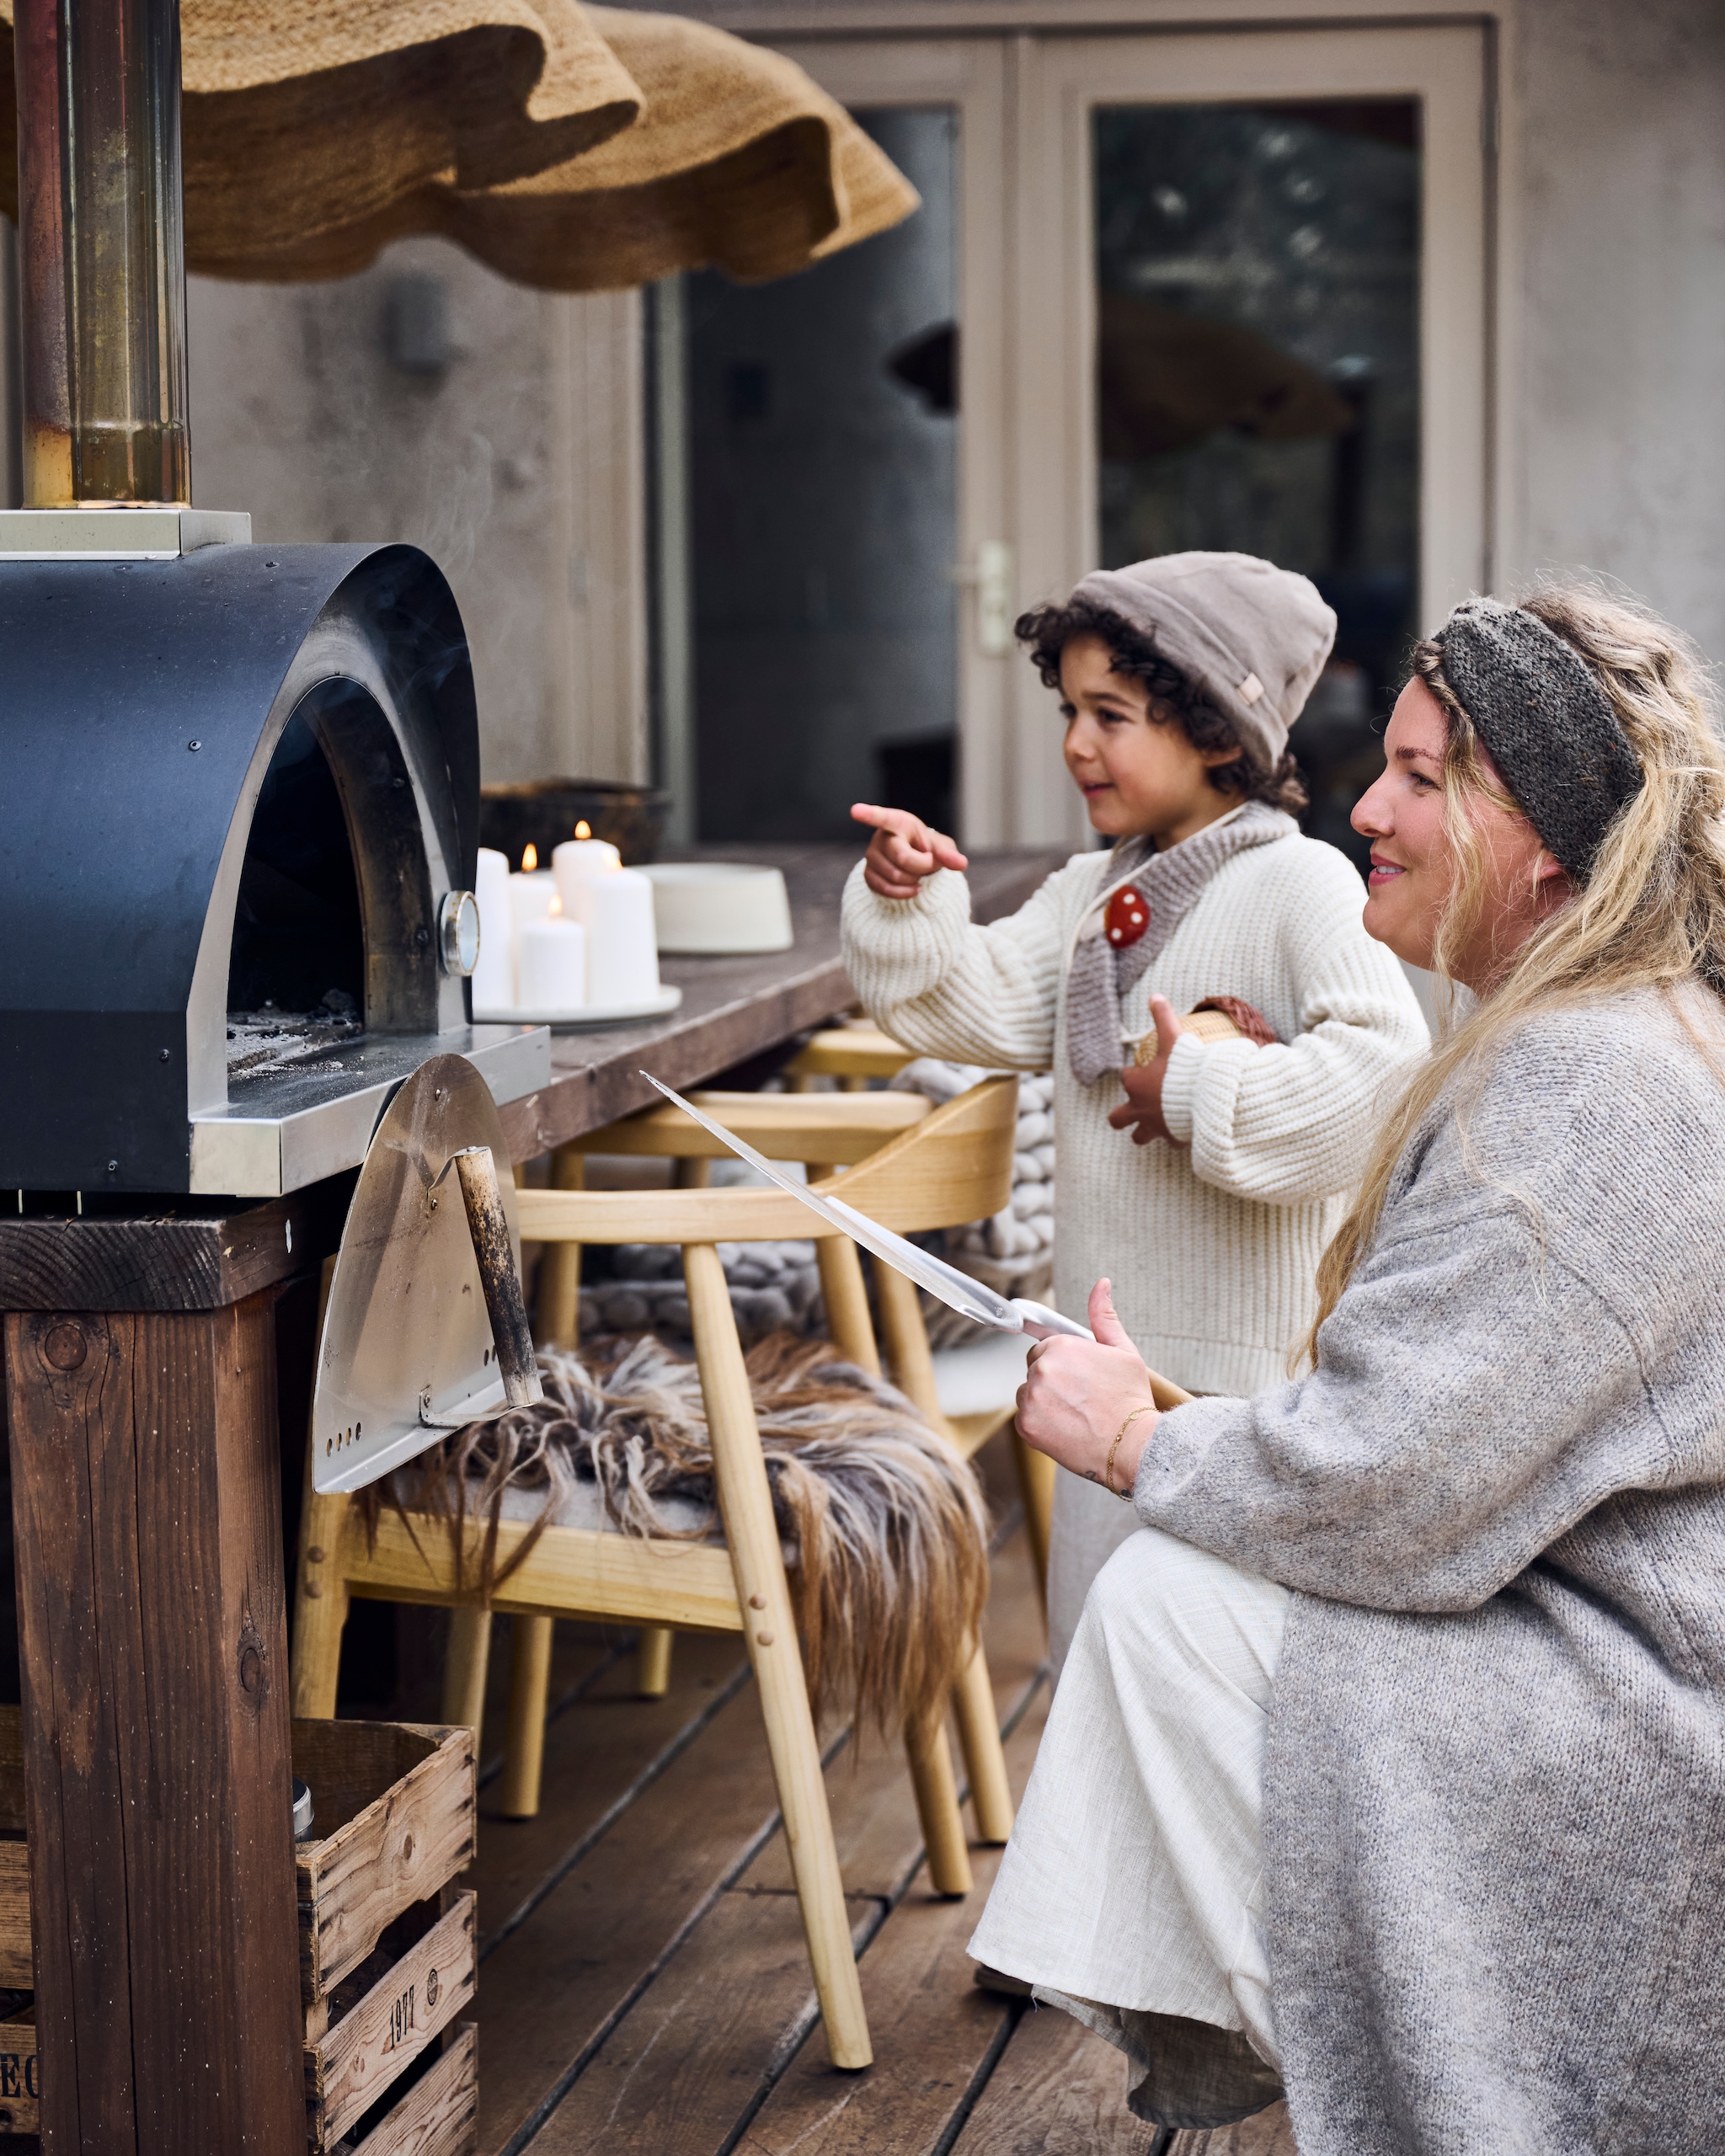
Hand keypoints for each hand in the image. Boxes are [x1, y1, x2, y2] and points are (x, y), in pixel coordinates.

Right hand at [852, 802, 968, 900]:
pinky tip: (913, 888)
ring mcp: (871, 856)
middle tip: (928, 862)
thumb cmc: (927, 849)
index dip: (869, 815)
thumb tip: (961, 864)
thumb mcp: (942, 847)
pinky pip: (886, 889)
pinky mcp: (868, 874)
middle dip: (923, 866)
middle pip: (902, 858)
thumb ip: (949, 854)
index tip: (855, 810)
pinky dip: (905, 892)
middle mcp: (880, 837)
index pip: (883, 818)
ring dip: (914, 880)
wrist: (915, 864)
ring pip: (895, 877)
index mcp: (898, 822)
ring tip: (917, 872)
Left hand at [1015, 1280, 1158, 1494]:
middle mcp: (1042, 1369)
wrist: (1133, 1445)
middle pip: (1035, 1371)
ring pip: (1028, 1395)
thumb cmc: (1130, 1399)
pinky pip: (1025, 1419)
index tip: (1081, 1380)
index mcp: (1061, 1346)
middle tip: (1081, 1399)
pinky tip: (1066, 1428)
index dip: (1064, 1365)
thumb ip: (1104, 1316)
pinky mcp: (1026, 1426)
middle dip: (1053, 1382)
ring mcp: (1031, 1398)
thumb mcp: (1123, 1351)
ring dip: (1044, 1403)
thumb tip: (1101, 1285)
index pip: (1045, 1349)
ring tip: (1075, 1414)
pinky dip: (1041, 1425)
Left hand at [1109, 995, 1187, 1147]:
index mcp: (1137, 1085)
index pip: (1125, 1078)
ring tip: (1152, 1126)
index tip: (1143, 1071)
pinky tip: (1183, 1131)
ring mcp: (1155, 1126)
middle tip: (1130, 1109)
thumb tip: (1155, 995)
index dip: (1132, 1074)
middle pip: (1117, 1118)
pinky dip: (1175, 1137)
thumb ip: (1163, 1017)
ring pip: (1138, 1138)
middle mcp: (1140, 1109)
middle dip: (1121, 1114)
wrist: (1206, 1096)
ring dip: (1142, 1132)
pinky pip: (1170, 1141)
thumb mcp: (1173, 1037)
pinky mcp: (1173, 1138)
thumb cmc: (1185, 1067)